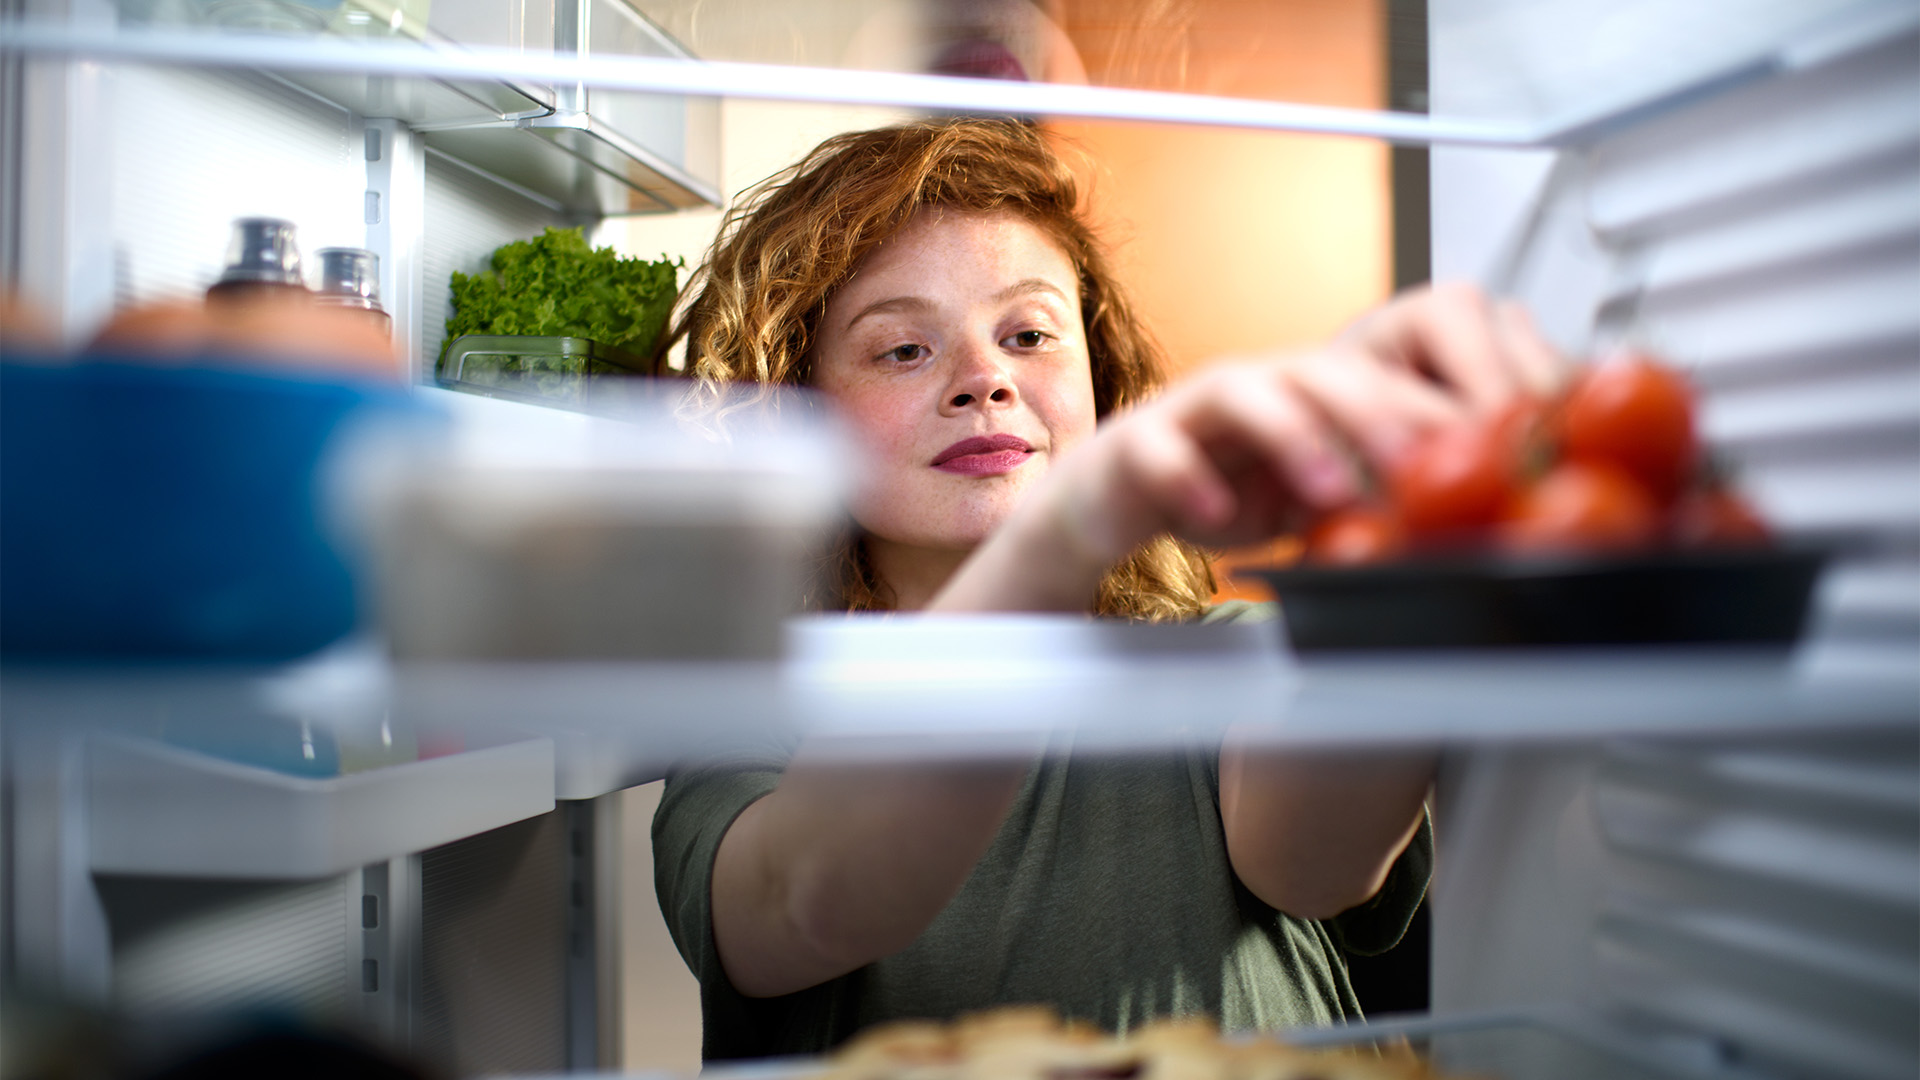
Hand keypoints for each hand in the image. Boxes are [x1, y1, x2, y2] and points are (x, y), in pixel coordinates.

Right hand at [932, 283, 1565, 611]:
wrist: (1118, 499)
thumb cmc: (1228, 489)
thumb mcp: (1321, 497)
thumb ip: (1382, 495)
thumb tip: (1479, 522)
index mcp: (1317, 390)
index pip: (1391, 379)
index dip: (1438, 404)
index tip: (1492, 448)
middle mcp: (1263, 384)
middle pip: (1328, 373)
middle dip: (1384, 413)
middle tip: (1429, 460)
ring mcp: (1197, 409)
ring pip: (1246, 395)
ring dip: (1293, 437)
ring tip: (1327, 488)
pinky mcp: (1140, 443)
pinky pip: (1163, 452)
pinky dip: (1192, 481)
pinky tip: (1220, 519)